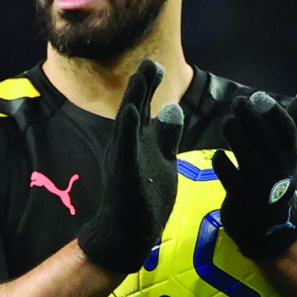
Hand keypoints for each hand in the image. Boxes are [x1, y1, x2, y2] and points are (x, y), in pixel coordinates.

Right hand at [78, 59, 184, 273]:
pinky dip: (129, 128)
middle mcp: (127, 146)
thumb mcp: (162, 160)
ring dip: (135, 98)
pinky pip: (125, 146)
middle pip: (134, 108)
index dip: (149, 86)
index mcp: (137, 142)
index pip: (144, 108)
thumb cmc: (144, 200)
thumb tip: (173, 107)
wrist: (127, 233)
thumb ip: (166, 135)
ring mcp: (123, 157)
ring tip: (142, 76)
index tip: (156, 66)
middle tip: (150, 62)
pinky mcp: (123, 171)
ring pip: (128, 122)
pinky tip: (134, 111)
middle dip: (142, 85)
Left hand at [211, 87, 296, 261]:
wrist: (267, 221)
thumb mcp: (290, 149)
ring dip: (233, 133)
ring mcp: (261, 184)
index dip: (272, 111)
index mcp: (292, 155)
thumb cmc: (276, 174)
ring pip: (245, 152)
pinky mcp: (242, 196)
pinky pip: (228, 173)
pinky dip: (221, 161)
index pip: (286, 129)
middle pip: (263, 137)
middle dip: (249, 116)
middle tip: (237, 102)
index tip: (258, 96)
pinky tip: (219, 154)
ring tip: (227, 122)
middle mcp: (280, 169)